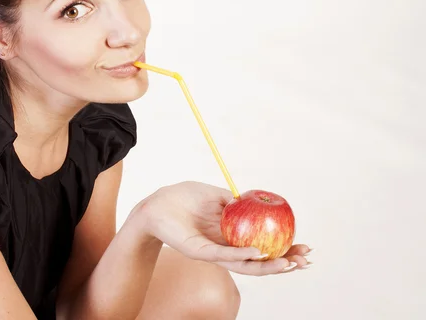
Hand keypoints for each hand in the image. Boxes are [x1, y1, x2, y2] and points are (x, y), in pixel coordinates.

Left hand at [139, 181, 310, 275]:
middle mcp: (225, 249)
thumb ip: (235, 201)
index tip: (304, 246)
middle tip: (304, 260)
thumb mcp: (215, 195)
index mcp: (231, 237)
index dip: (284, 250)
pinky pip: (223, 255)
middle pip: (259, 262)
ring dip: (268, 266)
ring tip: (288, 263)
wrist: (155, 204)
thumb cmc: (183, 198)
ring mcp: (213, 253)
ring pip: (245, 265)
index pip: (262, 248)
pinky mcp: (199, 251)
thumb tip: (259, 199)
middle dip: (284, 263)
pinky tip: (258, 253)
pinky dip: (241, 255)